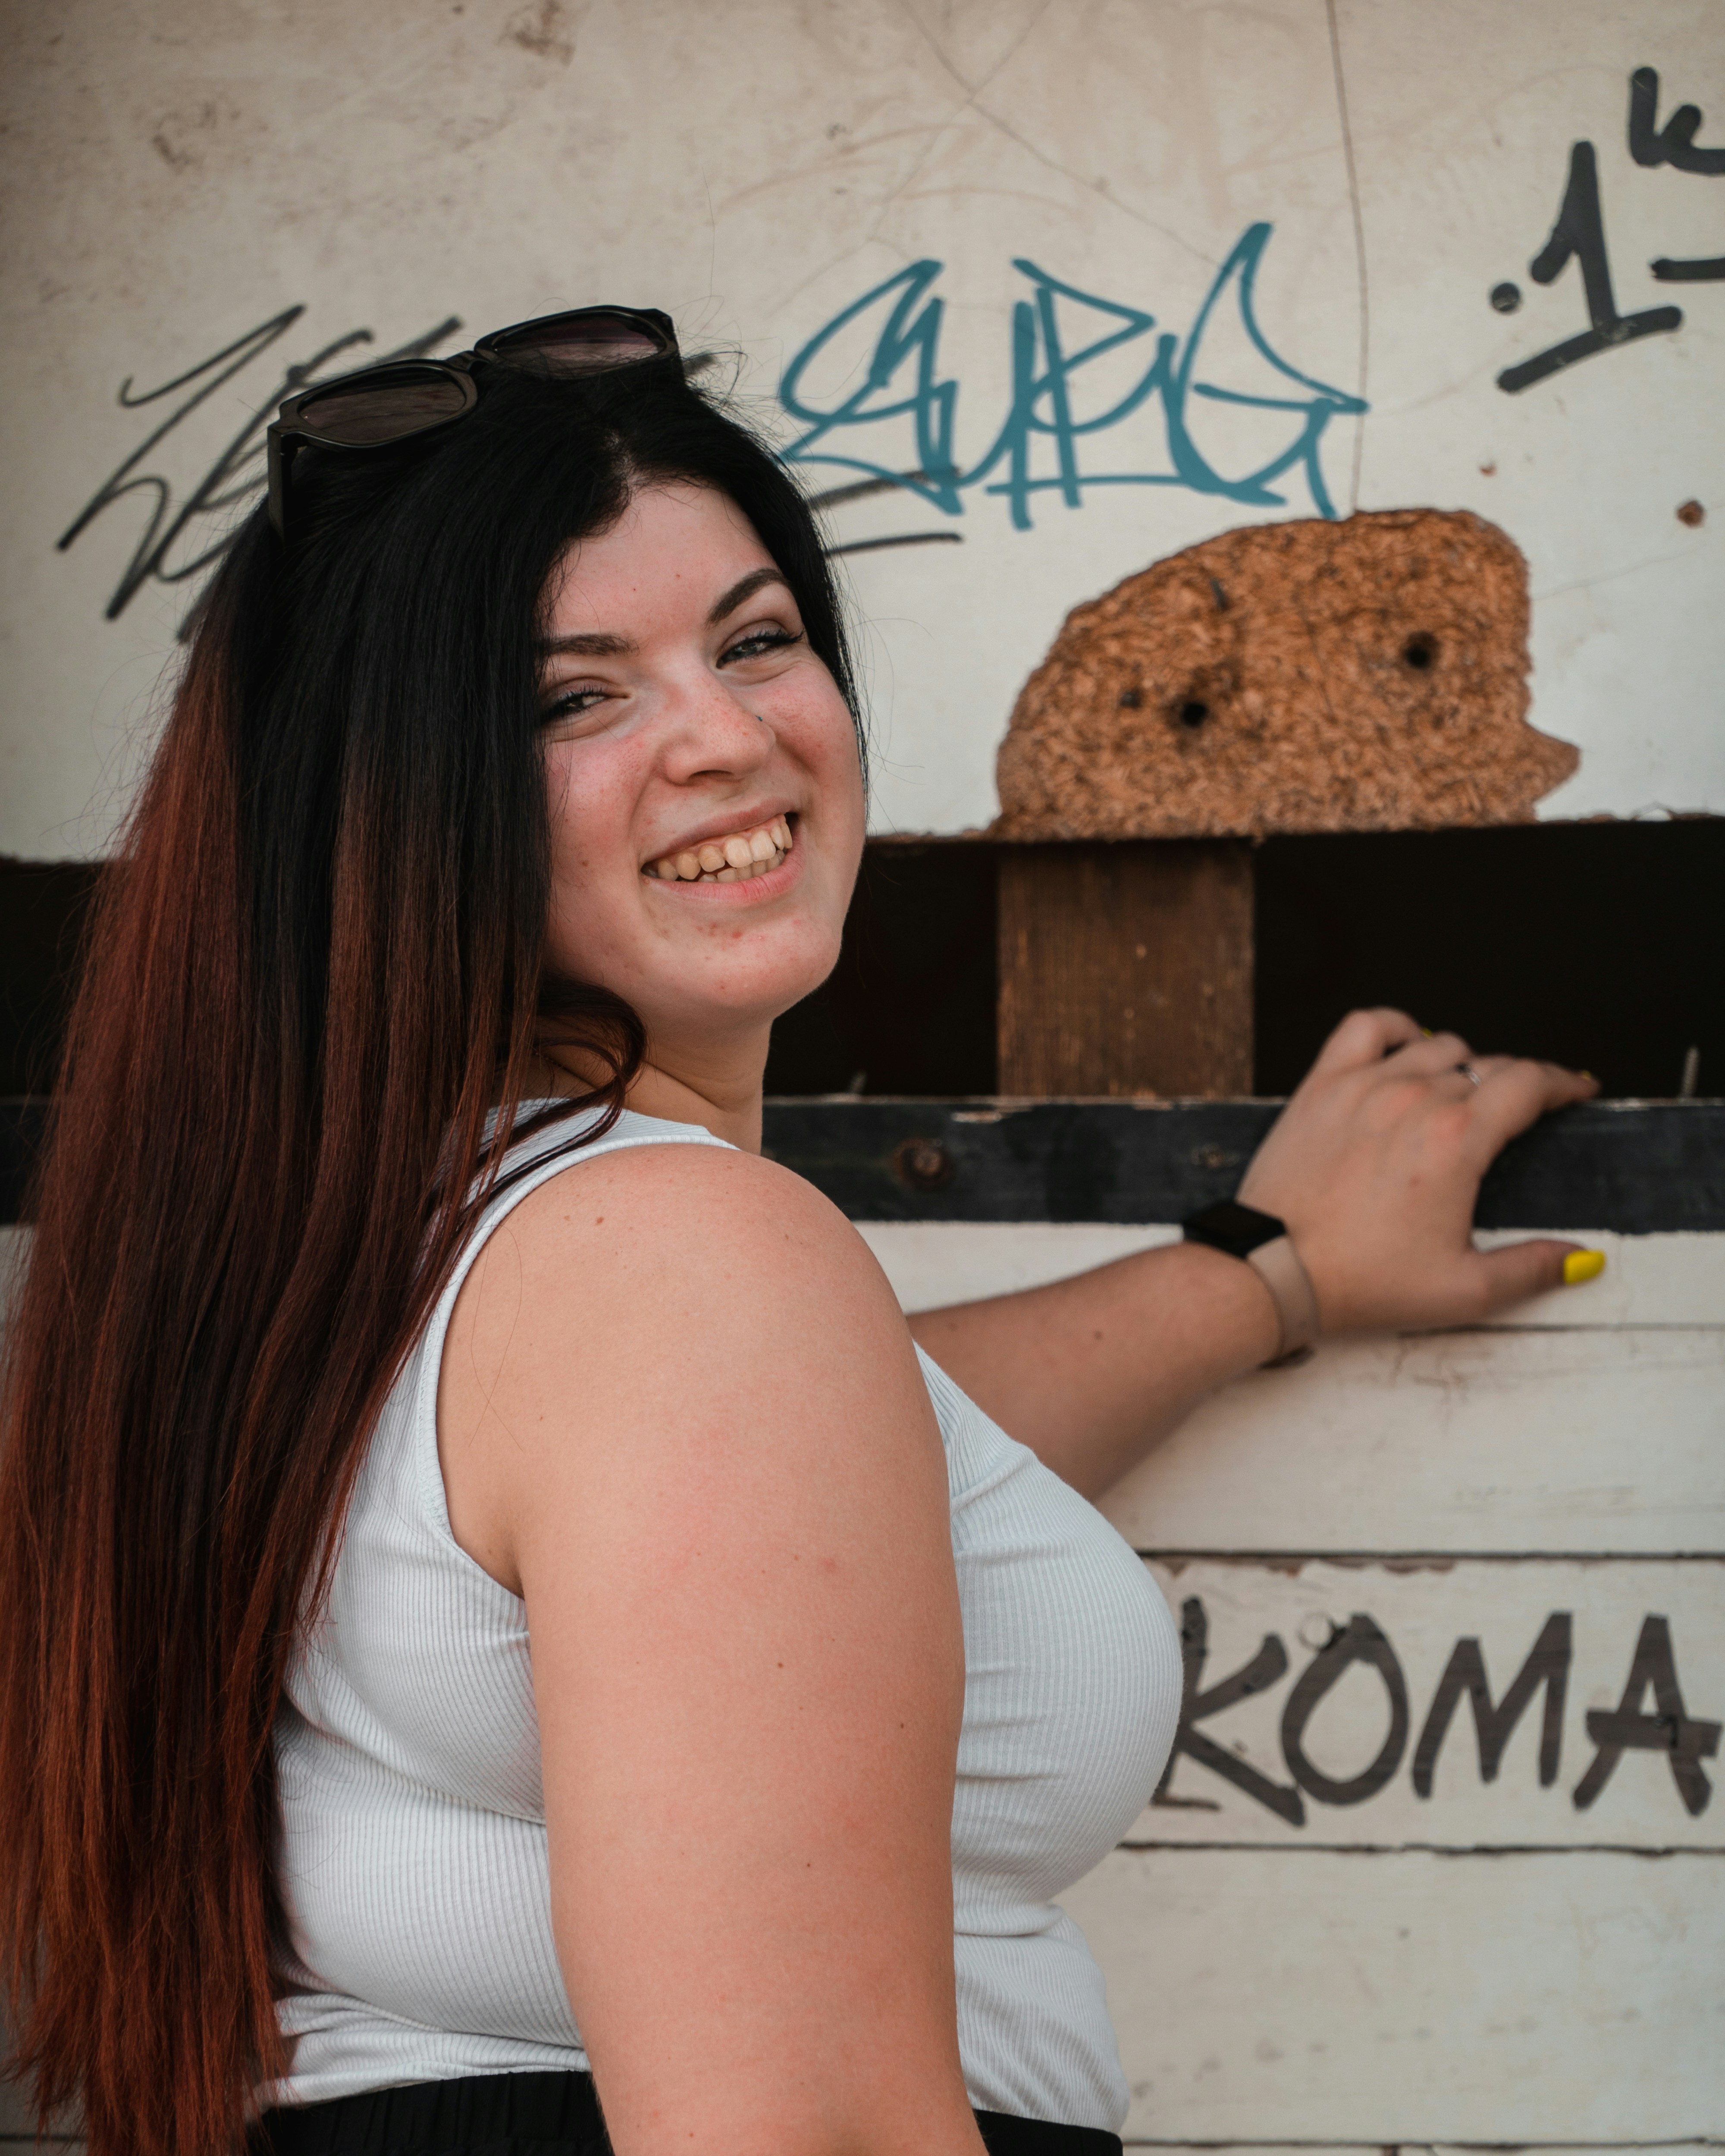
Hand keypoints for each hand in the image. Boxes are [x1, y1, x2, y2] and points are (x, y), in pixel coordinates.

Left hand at [1236, 1008, 1599, 1334]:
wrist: (1274, 1272)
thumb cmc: (1358, 1280)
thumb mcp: (1462, 1289)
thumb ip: (1530, 1268)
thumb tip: (1578, 1257)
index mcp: (1455, 1141)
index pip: (1528, 1084)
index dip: (1561, 1083)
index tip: (1573, 1089)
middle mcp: (1412, 1100)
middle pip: (1486, 1067)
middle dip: (1514, 1084)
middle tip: (1519, 1110)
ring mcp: (1363, 1087)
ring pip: (1434, 1047)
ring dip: (1460, 1063)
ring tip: (1464, 1092)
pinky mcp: (1321, 1087)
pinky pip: (1364, 1028)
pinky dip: (1393, 1028)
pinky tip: (1405, 1046)